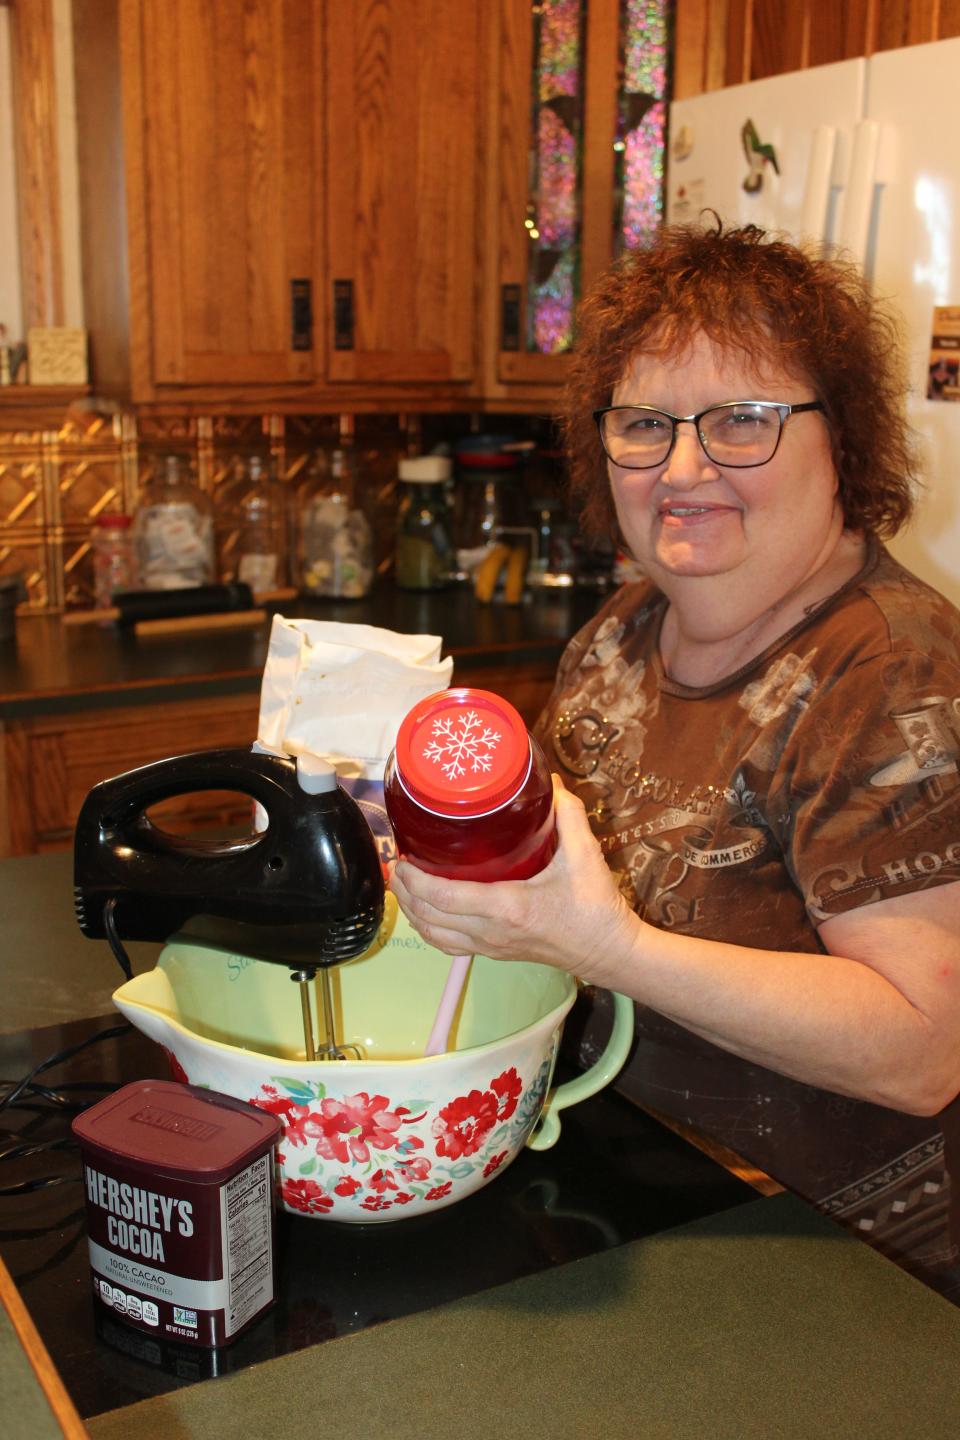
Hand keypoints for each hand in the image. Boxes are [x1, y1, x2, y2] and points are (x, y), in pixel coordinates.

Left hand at [390, 777, 637, 985]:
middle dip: (406, 892)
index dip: (416, 880)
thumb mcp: (585, 855)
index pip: (446, 898)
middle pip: (429, 918)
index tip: (403, 858)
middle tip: (398, 863)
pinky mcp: (494, 954)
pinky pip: (449, 945)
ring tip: (404, 884)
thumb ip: (568, 815)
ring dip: (413, 912)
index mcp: (508, 907)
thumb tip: (549, 783)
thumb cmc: (596, 906)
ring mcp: (491, 946)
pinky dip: (430, 929)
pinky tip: (426, 911)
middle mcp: (492, 932)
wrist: (609, 952)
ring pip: (434, 936)